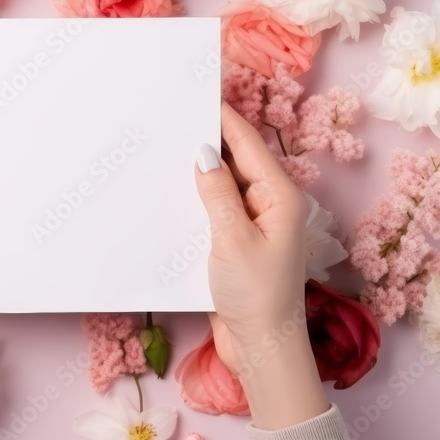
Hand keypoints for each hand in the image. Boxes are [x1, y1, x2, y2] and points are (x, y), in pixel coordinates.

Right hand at [194, 103, 327, 429]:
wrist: (261, 346)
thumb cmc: (255, 295)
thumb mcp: (232, 239)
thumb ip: (217, 193)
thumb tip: (204, 152)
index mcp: (279, 195)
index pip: (247, 143)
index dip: (221, 117)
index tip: (192, 93)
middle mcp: (268, 203)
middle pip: (234, 159)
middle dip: (204, 139)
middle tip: (167, 119)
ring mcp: (252, 222)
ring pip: (220, 184)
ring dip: (196, 171)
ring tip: (160, 150)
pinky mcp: (235, 241)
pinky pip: (214, 209)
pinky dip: (194, 198)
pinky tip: (168, 193)